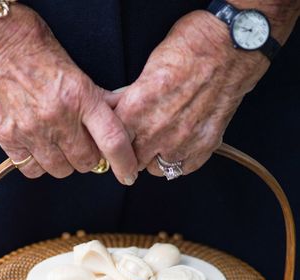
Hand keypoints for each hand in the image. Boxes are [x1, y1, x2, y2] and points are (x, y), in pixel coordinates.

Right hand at [0, 5, 138, 183]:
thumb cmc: (34, 48)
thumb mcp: (74, 69)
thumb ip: (95, 99)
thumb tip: (116, 119)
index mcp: (80, 96)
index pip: (113, 140)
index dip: (125, 163)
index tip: (129, 173)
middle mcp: (58, 117)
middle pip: (86, 162)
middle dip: (88, 157)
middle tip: (82, 143)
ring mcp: (32, 131)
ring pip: (60, 170)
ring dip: (64, 162)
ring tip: (57, 142)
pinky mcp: (8, 139)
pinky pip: (32, 170)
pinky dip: (38, 163)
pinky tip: (37, 146)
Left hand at [109, 10, 269, 176]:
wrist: (230, 47)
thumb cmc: (191, 48)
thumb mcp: (147, 69)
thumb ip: (132, 99)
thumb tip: (121, 112)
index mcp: (135, 110)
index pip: (112, 142)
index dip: (116, 141)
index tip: (121, 139)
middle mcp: (156, 132)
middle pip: (133, 160)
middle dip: (135, 152)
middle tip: (142, 140)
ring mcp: (180, 143)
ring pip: (157, 169)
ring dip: (157, 158)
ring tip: (164, 141)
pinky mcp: (203, 148)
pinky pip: (183, 168)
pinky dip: (181, 159)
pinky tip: (184, 142)